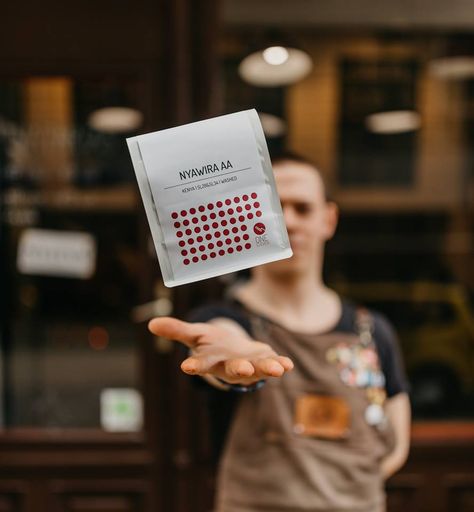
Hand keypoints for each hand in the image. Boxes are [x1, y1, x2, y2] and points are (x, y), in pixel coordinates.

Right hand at [148, 317, 293, 384]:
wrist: (234, 352)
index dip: (195, 366)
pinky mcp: (265, 361)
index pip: (200, 365)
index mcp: (211, 360)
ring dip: (267, 369)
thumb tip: (151, 323)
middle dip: (239, 370)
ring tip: (277, 369)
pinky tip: (288, 364)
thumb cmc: (213, 345)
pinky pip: (273, 364)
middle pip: (233, 370)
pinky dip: (281, 364)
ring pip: (258, 370)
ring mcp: (249, 366)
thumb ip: (176, 330)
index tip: (186, 368)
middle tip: (243, 370)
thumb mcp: (195, 335)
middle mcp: (230, 366)